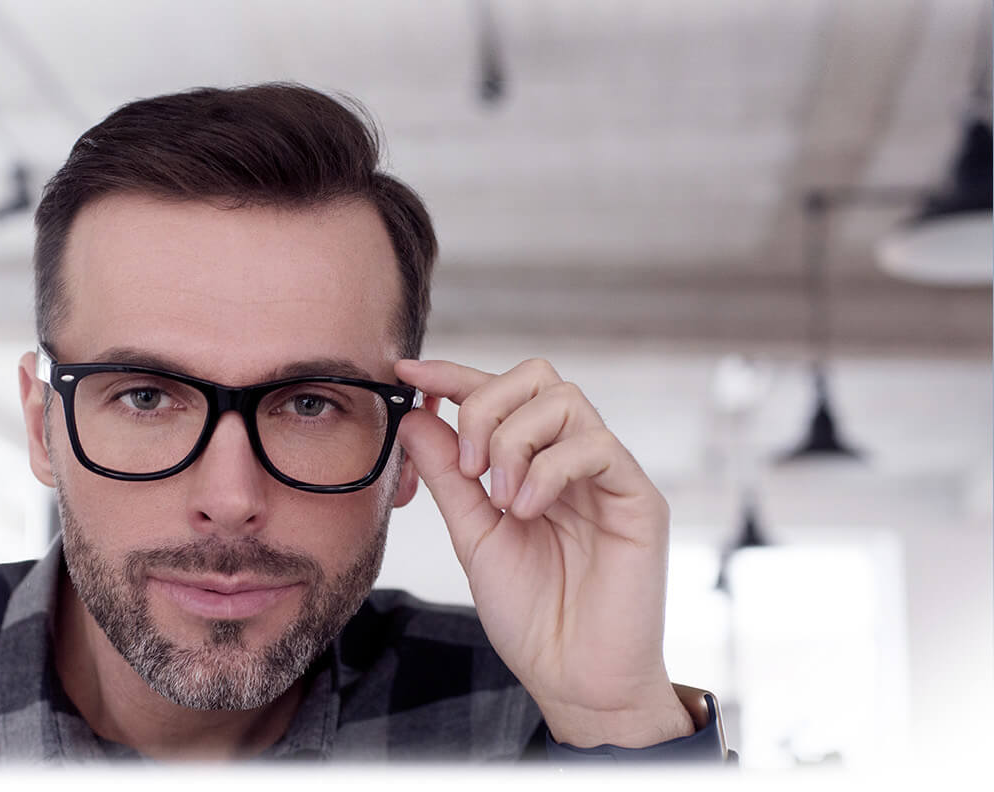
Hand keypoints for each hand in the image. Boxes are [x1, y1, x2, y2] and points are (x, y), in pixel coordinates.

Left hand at [392, 357, 693, 748]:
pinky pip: (598, 447)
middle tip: (469, 467)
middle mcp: (572, 459)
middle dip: (485, 407)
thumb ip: (447, 475)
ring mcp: (608, 476)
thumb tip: (414, 415)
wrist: (573, 675)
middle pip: (536, 377)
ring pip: (566, 401)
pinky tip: (526, 509)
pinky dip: (549, 469)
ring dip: (515, 442)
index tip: (407, 371)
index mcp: (531, 463)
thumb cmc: (531, 612)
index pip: (498, 393)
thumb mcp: (471, 534)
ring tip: (500, 499)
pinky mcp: (639, 499)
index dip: (453, 375)